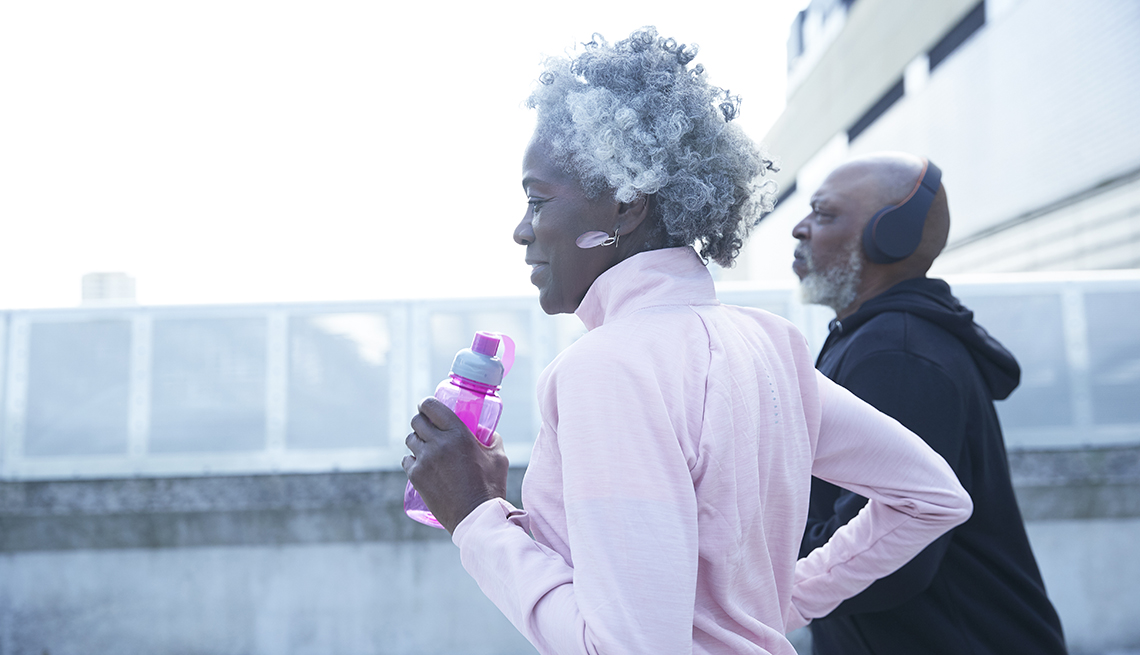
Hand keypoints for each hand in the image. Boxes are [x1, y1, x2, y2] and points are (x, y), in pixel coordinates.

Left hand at [402, 396, 509, 533]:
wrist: (476, 516)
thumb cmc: (490, 487)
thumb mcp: (499, 457)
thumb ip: (492, 439)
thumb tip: (485, 430)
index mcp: (458, 434)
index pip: (430, 406)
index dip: (426, 404)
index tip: (429, 407)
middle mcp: (438, 444)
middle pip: (416, 421)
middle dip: (422, 421)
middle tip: (429, 427)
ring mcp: (425, 461)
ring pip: (410, 439)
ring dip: (417, 440)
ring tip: (427, 447)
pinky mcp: (416, 477)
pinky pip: (406, 460)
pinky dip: (413, 460)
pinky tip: (423, 464)